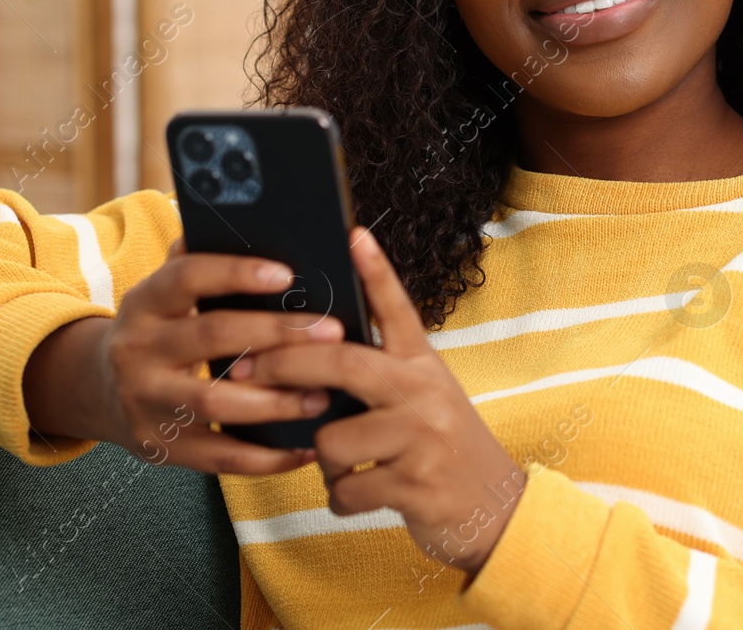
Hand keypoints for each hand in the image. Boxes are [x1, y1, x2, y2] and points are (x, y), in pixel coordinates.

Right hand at [26, 238, 346, 474]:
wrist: (98, 389)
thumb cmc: (157, 329)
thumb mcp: (162, 292)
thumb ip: (195, 261)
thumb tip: (243, 221)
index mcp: (144, 302)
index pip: (186, 277)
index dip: (236, 273)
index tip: (286, 272)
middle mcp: (138, 350)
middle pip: (211, 337)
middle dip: (277, 334)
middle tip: (332, 332)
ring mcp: (147, 401)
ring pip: (216, 401)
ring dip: (276, 400)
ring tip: (324, 395)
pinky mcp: (161, 447)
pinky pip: (220, 457)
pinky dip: (266, 457)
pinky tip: (305, 448)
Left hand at [232, 228, 526, 573]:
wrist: (494, 509)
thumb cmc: (442, 448)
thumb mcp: (424, 398)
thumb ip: (381, 376)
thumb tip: (311, 357)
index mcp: (423, 365)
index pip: (397, 308)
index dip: (375, 270)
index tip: (352, 234)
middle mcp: (424, 392)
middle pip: (343, 362)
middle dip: (287, 363)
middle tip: (247, 369)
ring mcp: (422, 437)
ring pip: (331, 439)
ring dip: (324, 460)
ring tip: (347, 464)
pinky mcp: (415, 484)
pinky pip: (344, 488)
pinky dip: (341, 497)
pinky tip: (360, 494)